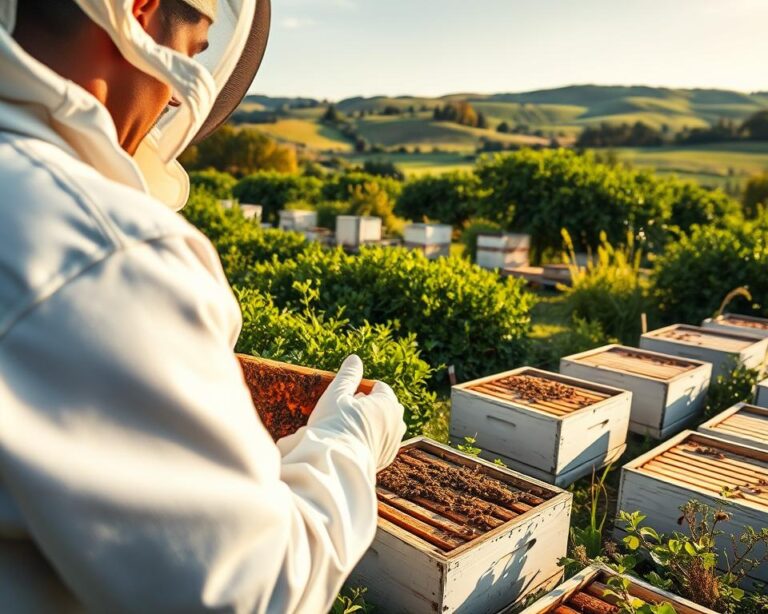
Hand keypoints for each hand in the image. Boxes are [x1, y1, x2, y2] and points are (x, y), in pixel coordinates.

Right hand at [309, 355, 405, 469]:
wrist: (334, 464)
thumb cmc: (334, 425)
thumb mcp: (337, 394)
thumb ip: (348, 375)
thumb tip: (355, 359)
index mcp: (388, 403)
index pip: (380, 387)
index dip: (361, 389)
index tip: (347, 398)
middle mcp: (397, 422)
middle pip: (384, 406)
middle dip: (369, 406)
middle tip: (346, 413)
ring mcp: (394, 443)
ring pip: (384, 426)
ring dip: (371, 424)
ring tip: (348, 429)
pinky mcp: (386, 460)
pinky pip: (380, 443)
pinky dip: (370, 440)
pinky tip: (352, 443)